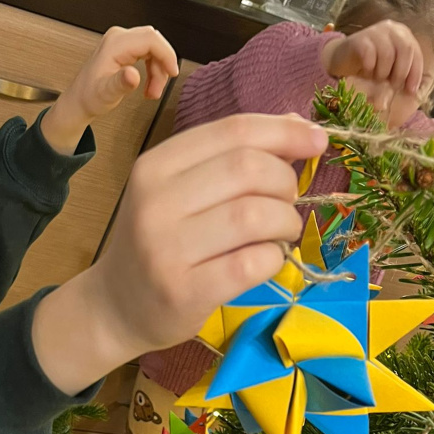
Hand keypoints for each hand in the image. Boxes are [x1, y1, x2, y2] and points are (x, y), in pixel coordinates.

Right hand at [32, 113, 328, 394]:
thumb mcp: (177, 190)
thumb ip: (229, 157)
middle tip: (287, 203)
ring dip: (285, 222)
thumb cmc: (159, 243)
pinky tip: (266, 260)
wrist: (116, 307)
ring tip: (281, 233)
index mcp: (155, 166)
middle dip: (286, 183)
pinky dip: (273, 258)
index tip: (317, 141)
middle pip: (248, 169)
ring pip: (254, 216)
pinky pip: (251, 262)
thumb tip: (299, 126)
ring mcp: (166, 248)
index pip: (233, 131)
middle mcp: (155, 202)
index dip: (284, 132)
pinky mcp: (184, 290)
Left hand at [40, 25, 178, 154]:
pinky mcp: (124, 48)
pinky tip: (149, 84)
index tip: (172, 72)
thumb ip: (121, 83)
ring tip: (152, 91)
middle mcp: (118, 38)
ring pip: (153, 47)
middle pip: (154, 41)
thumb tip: (133, 75)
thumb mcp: (106, 93)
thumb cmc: (89, 97)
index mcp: (115, 44)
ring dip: (158, 70)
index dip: (167, 55)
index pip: (151, 39)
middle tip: (159, 88)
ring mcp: (121, 41)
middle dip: (162, 65)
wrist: (80, 101)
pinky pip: (148, 52)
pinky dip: (153, 68)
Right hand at [321, 20, 425, 100]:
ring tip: (376, 78)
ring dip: (383, 72)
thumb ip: (401, 74)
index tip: (411, 91)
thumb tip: (413, 93)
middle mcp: (391, 29)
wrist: (341, 59)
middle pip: (405, 49)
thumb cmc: (368, 66)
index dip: (415, 73)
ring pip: (388, 54)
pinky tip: (366, 73)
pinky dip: (369, 69)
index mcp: (403, 34)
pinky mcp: (360, 39)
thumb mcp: (389, 69)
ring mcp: (375, 32)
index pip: (415, 52)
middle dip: (401, 73)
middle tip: (392, 86)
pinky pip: (369, 55)